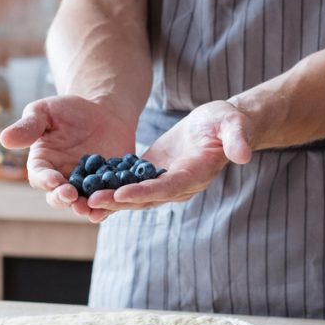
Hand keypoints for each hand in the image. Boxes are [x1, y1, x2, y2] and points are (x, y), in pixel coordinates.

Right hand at [0, 96, 134, 222]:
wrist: (103, 113)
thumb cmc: (69, 111)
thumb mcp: (46, 111)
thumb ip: (29, 126)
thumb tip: (4, 139)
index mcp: (43, 164)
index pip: (40, 176)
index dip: (45, 180)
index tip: (54, 180)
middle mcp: (61, 180)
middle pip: (58, 197)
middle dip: (63, 198)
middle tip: (71, 196)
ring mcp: (85, 187)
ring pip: (82, 204)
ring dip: (85, 208)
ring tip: (89, 208)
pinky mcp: (107, 188)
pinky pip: (107, 201)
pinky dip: (108, 206)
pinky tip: (112, 205)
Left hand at [88, 101, 252, 211]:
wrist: (220, 126)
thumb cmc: (228, 121)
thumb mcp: (234, 123)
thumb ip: (238, 138)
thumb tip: (243, 155)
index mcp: (196, 174)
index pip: (168, 187)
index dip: (145, 192)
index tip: (121, 194)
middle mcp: (179, 185)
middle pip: (145, 197)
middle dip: (118, 201)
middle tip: (90, 202)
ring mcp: (165, 183)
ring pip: (134, 195)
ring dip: (109, 199)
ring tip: (81, 200)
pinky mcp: (153, 174)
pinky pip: (129, 184)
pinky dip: (109, 187)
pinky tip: (85, 187)